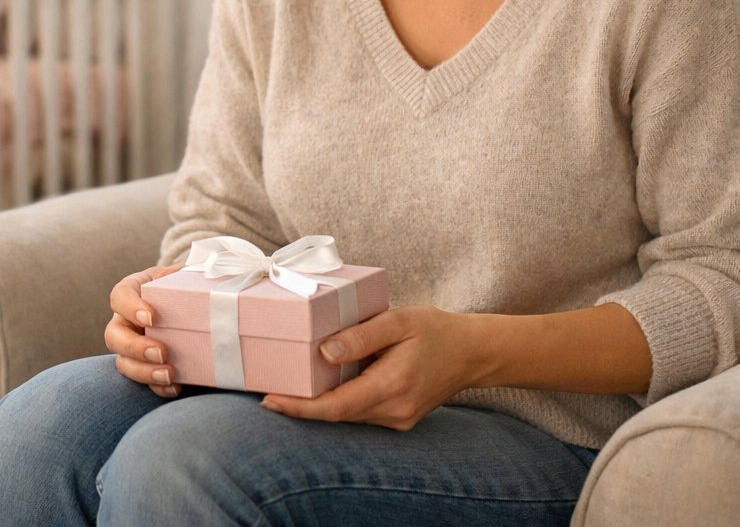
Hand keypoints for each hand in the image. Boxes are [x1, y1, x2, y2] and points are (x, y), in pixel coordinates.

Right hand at [105, 264, 185, 397]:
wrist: (203, 305)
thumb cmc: (191, 285)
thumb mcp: (187, 274)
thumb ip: (186, 275)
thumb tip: (189, 280)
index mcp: (135, 291)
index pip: (120, 296)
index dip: (130, 308)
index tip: (152, 318)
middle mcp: (127, 320)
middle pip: (114, 336)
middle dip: (135, 348)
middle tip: (161, 353)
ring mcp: (134, 346)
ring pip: (123, 363)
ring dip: (144, 372)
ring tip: (170, 375)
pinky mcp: (148, 367)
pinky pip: (144, 382)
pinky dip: (158, 388)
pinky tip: (175, 387)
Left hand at [259, 305, 485, 429]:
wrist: (473, 352)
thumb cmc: (435, 329)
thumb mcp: (399, 321)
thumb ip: (361, 336)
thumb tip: (324, 352)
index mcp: (393, 385)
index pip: (336, 407)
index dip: (299, 408)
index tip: (269, 400)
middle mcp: (395, 410)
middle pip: (338, 414)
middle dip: (301, 405)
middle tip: (266, 387)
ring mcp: (398, 418)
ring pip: (349, 415)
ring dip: (319, 403)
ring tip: (288, 384)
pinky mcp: (400, 418)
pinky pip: (361, 412)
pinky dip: (340, 400)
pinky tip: (325, 384)